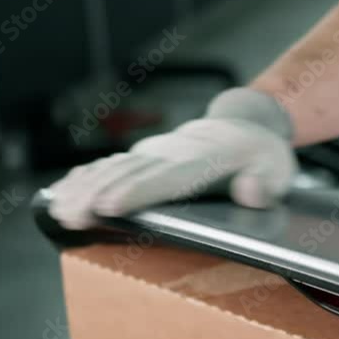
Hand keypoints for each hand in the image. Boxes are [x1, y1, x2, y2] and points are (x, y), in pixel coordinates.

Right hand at [47, 88, 297, 229]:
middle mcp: (172, 153)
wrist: (242, 123)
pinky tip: (61, 194)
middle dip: (98, 194)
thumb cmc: (262, 156)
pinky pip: (109, 166)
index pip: (167, 177)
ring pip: (113, 169)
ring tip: (60, 210)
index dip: (138, 191)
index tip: (111, 205)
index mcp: (204, 159)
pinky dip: (84, 179)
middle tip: (71, 215)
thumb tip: (251, 192)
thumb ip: (267, 183)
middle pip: (130, 174)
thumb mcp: (279, 169)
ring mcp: (154, 153)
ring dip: (84, 189)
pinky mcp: (143, 157)